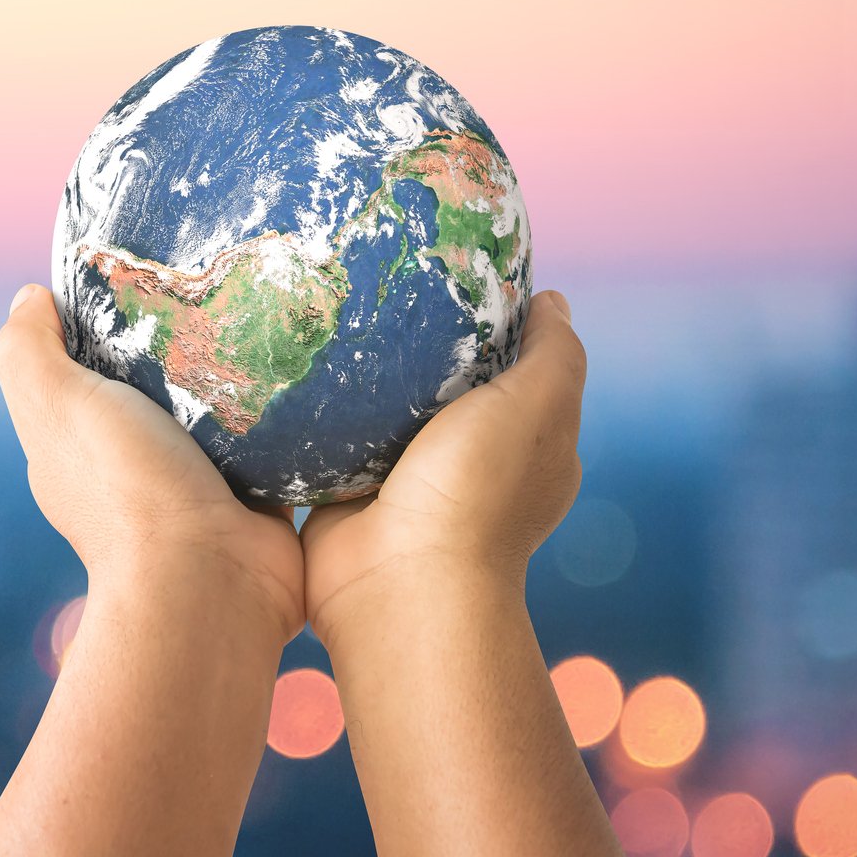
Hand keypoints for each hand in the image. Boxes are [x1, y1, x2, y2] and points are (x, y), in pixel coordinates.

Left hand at [0, 284, 303, 637]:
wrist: (210, 581)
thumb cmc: (127, 485)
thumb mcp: (55, 403)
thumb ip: (28, 351)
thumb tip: (29, 296)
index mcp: (73, 445)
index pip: (79, 369)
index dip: (100, 322)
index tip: (141, 273)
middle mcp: (129, 467)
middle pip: (152, 385)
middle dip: (179, 343)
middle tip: (217, 286)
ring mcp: (193, 485)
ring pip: (215, 411)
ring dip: (236, 375)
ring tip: (268, 315)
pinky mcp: (253, 497)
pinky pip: (270, 443)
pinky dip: (282, 414)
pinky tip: (303, 370)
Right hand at [301, 289, 585, 644]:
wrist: (397, 578)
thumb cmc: (477, 490)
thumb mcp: (536, 406)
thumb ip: (553, 353)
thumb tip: (550, 300)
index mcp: (528, 449)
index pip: (520, 372)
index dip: (497, 326)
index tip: (456, 278)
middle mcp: (471, 465)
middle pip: (449, 386)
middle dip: (422, 345)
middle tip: (383, 288)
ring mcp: (408, 480)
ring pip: (389, 411)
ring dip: (367, 377)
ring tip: (335, 317)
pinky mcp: (350, 491)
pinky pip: (336, 439)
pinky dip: (324, 412)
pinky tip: (302, 370)